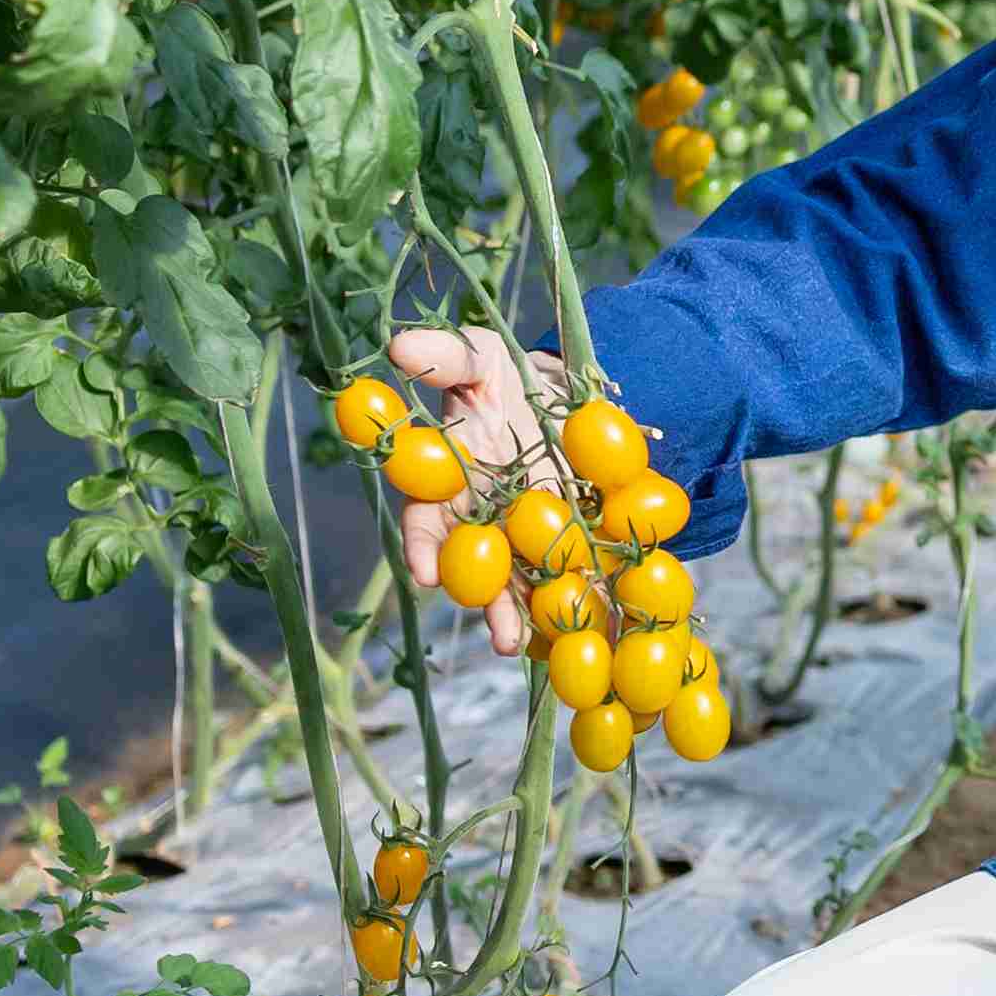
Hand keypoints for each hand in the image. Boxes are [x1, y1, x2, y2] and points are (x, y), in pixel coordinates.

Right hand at [381, 323, 559, 655]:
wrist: (558, 388)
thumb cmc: (503, 375)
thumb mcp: (477, 356)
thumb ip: (444, 357)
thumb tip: (400, 346)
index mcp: (451, 482)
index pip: (427, 519)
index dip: (424, 545)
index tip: (424, 572)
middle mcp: (484, 518)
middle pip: (480, 569)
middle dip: (488, 604)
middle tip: (497, 637)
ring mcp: (525, 533)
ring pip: (523, 583)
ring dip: (529, 617)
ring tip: (533, 650)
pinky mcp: (568, 537)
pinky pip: (571, 575)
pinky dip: (581, 603)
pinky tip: (595, 633)